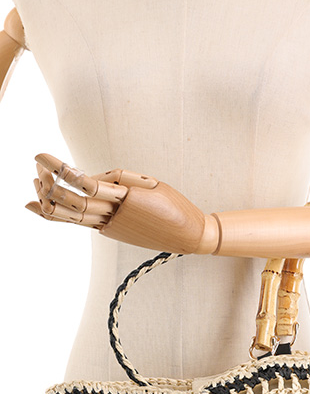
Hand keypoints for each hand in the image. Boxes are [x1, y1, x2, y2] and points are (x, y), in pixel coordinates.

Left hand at [26, 153, 218, 253]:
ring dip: (50, 199)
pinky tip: (41, 206)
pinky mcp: (111, 232)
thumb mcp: (151, 184)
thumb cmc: (174, 206)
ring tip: (34, 182)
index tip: (40, 156)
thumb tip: (90, 180)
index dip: (61, 171)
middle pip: (73, 202)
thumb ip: (120, 179)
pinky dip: (58, 214)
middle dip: (50, 183)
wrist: (190, 236)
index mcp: (127, 200)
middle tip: (35, 164)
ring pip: (72, 216)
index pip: (85, 184)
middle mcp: (115, 216)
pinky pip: (80, 222)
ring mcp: (111, 227)